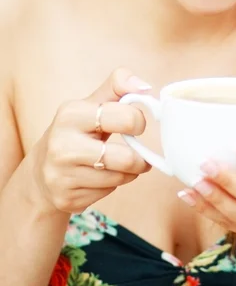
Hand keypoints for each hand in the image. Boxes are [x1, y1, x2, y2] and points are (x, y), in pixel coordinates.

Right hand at [28, 68, 151, 214]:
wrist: (41, 171)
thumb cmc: (76, 132)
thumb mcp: (92, 103)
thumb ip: (118, 86)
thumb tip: (144, 87)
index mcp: (71, 114)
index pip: (127, 118)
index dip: (138, 122)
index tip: (134, 125)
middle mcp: (62, 145)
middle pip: (126, 158)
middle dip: (139, 158)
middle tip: (138, 154)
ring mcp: (62, 174)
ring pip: (119, 178)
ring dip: (128, 173)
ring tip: (118, 164)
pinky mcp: (66, 198)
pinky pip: (108, 193)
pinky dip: (112, 185)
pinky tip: (99, 177)